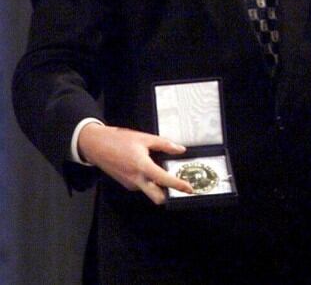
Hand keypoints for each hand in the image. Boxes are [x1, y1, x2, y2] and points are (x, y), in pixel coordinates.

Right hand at [78, 123, 192, 204]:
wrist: (95, 145)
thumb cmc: (119, 140)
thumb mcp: (144, 138)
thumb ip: (164, 144)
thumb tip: (180, 149)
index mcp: (142, 167)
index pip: (164, 180)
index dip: (178, 185)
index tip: (189, 189)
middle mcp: (136, 179)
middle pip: (156, 197)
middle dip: (167, 195)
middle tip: (177, 186)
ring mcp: (129, 183)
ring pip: (148, 191)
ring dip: (157, 187)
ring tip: (163, 173)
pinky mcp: (125, 183)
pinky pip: (141, 186)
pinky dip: (148, 182)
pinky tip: (148, 170)